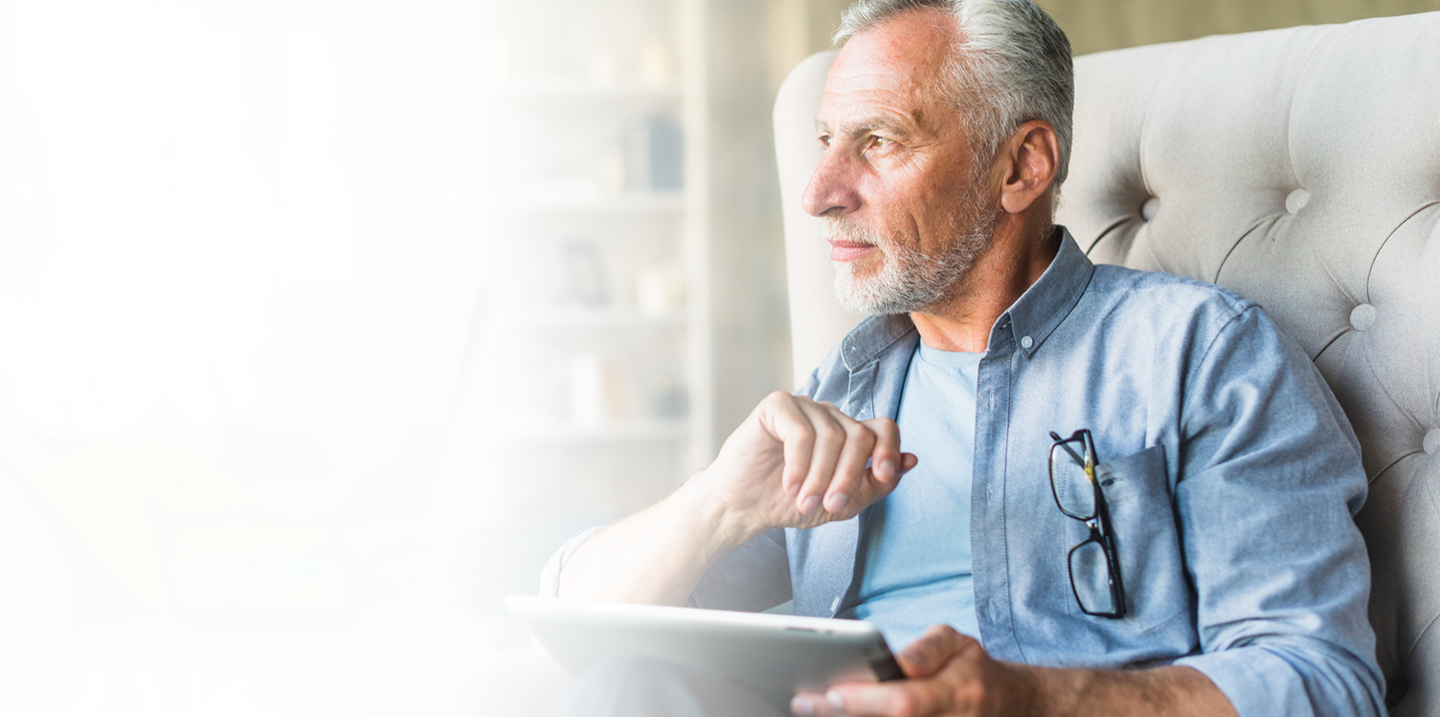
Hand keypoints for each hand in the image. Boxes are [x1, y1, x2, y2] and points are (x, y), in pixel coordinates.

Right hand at [694, 391, 917, 538]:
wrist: (742, 507)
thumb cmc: (788, 502)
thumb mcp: (842, 503)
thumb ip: (876, 484)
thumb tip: (911, 460)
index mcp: (849, 434)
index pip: (883, 428)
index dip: (888, 449)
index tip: (881, 476)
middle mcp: (830, 416)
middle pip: (859, 436)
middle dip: (847, 476)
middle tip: (829, 505)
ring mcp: (804, 406)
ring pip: (831, 436)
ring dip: (819, 477)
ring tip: (804, 501)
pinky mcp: (777, 405)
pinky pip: (800, 431)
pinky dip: (798, 464)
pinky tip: (788, 483)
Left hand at [790, 625, 1038, 716]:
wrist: (1006, 703)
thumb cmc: (971, 668)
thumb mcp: (959, 643)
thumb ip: (928, 649)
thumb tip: (901, 662)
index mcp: (956, 691)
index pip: (905, 702)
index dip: (866, 701)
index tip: (833, 691)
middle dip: (840, 716)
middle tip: (804, 703)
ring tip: (811, 710)